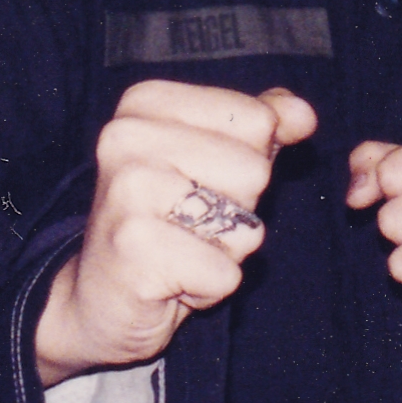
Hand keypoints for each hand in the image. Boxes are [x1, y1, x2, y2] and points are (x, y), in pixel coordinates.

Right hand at [35, 81, 316, 384]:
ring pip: (246, 222)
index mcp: (146, 103)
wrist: (99, 299)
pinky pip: (226, 273)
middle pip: (256, 170)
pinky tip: (171, 282)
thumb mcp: (214, 162)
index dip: (248, 164)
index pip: (259, 120)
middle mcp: (127, 137)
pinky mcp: (135, 249)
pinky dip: (210, 288)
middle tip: (188, 225)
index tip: (200, 184)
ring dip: (226, 251)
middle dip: (238, 210)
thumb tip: (303, 114)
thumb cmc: (163, 222)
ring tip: (182, 251)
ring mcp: (127, 191)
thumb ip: (260, 126)